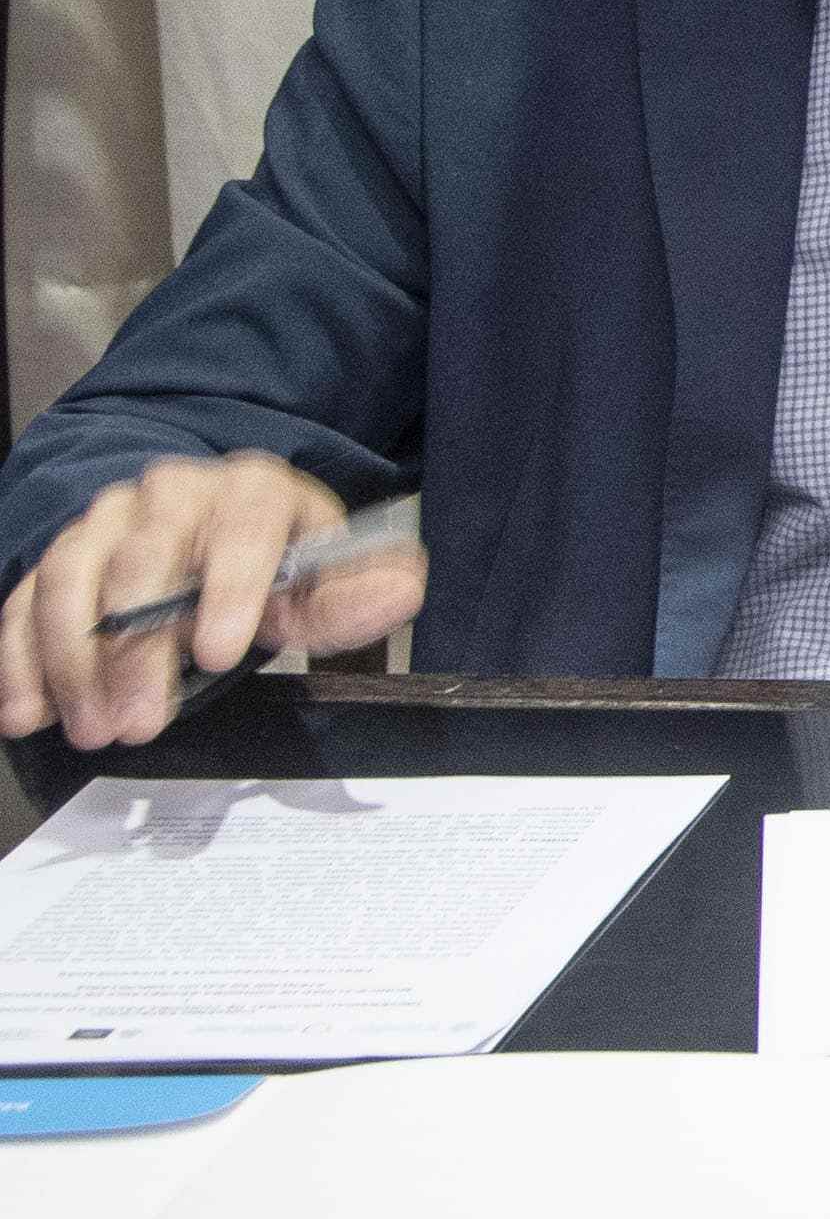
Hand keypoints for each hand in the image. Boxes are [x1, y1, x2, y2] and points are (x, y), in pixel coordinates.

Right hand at [0, 456, 423, 748]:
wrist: (206, 521)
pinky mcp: (55, 556)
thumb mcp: (324, 571)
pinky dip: (17, 659)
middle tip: (141, 720)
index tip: (219, 652)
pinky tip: (26, 711)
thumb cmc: (272, 555)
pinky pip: (20, 602)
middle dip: (137, 649)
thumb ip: (356, 591)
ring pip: (71, 580)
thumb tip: (401, 591)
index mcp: (250, 491)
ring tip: (94, 728)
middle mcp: (168, 496)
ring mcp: (103, 521)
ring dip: (74, 663)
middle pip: (142, 562)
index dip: (230, 589)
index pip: (242, 529)